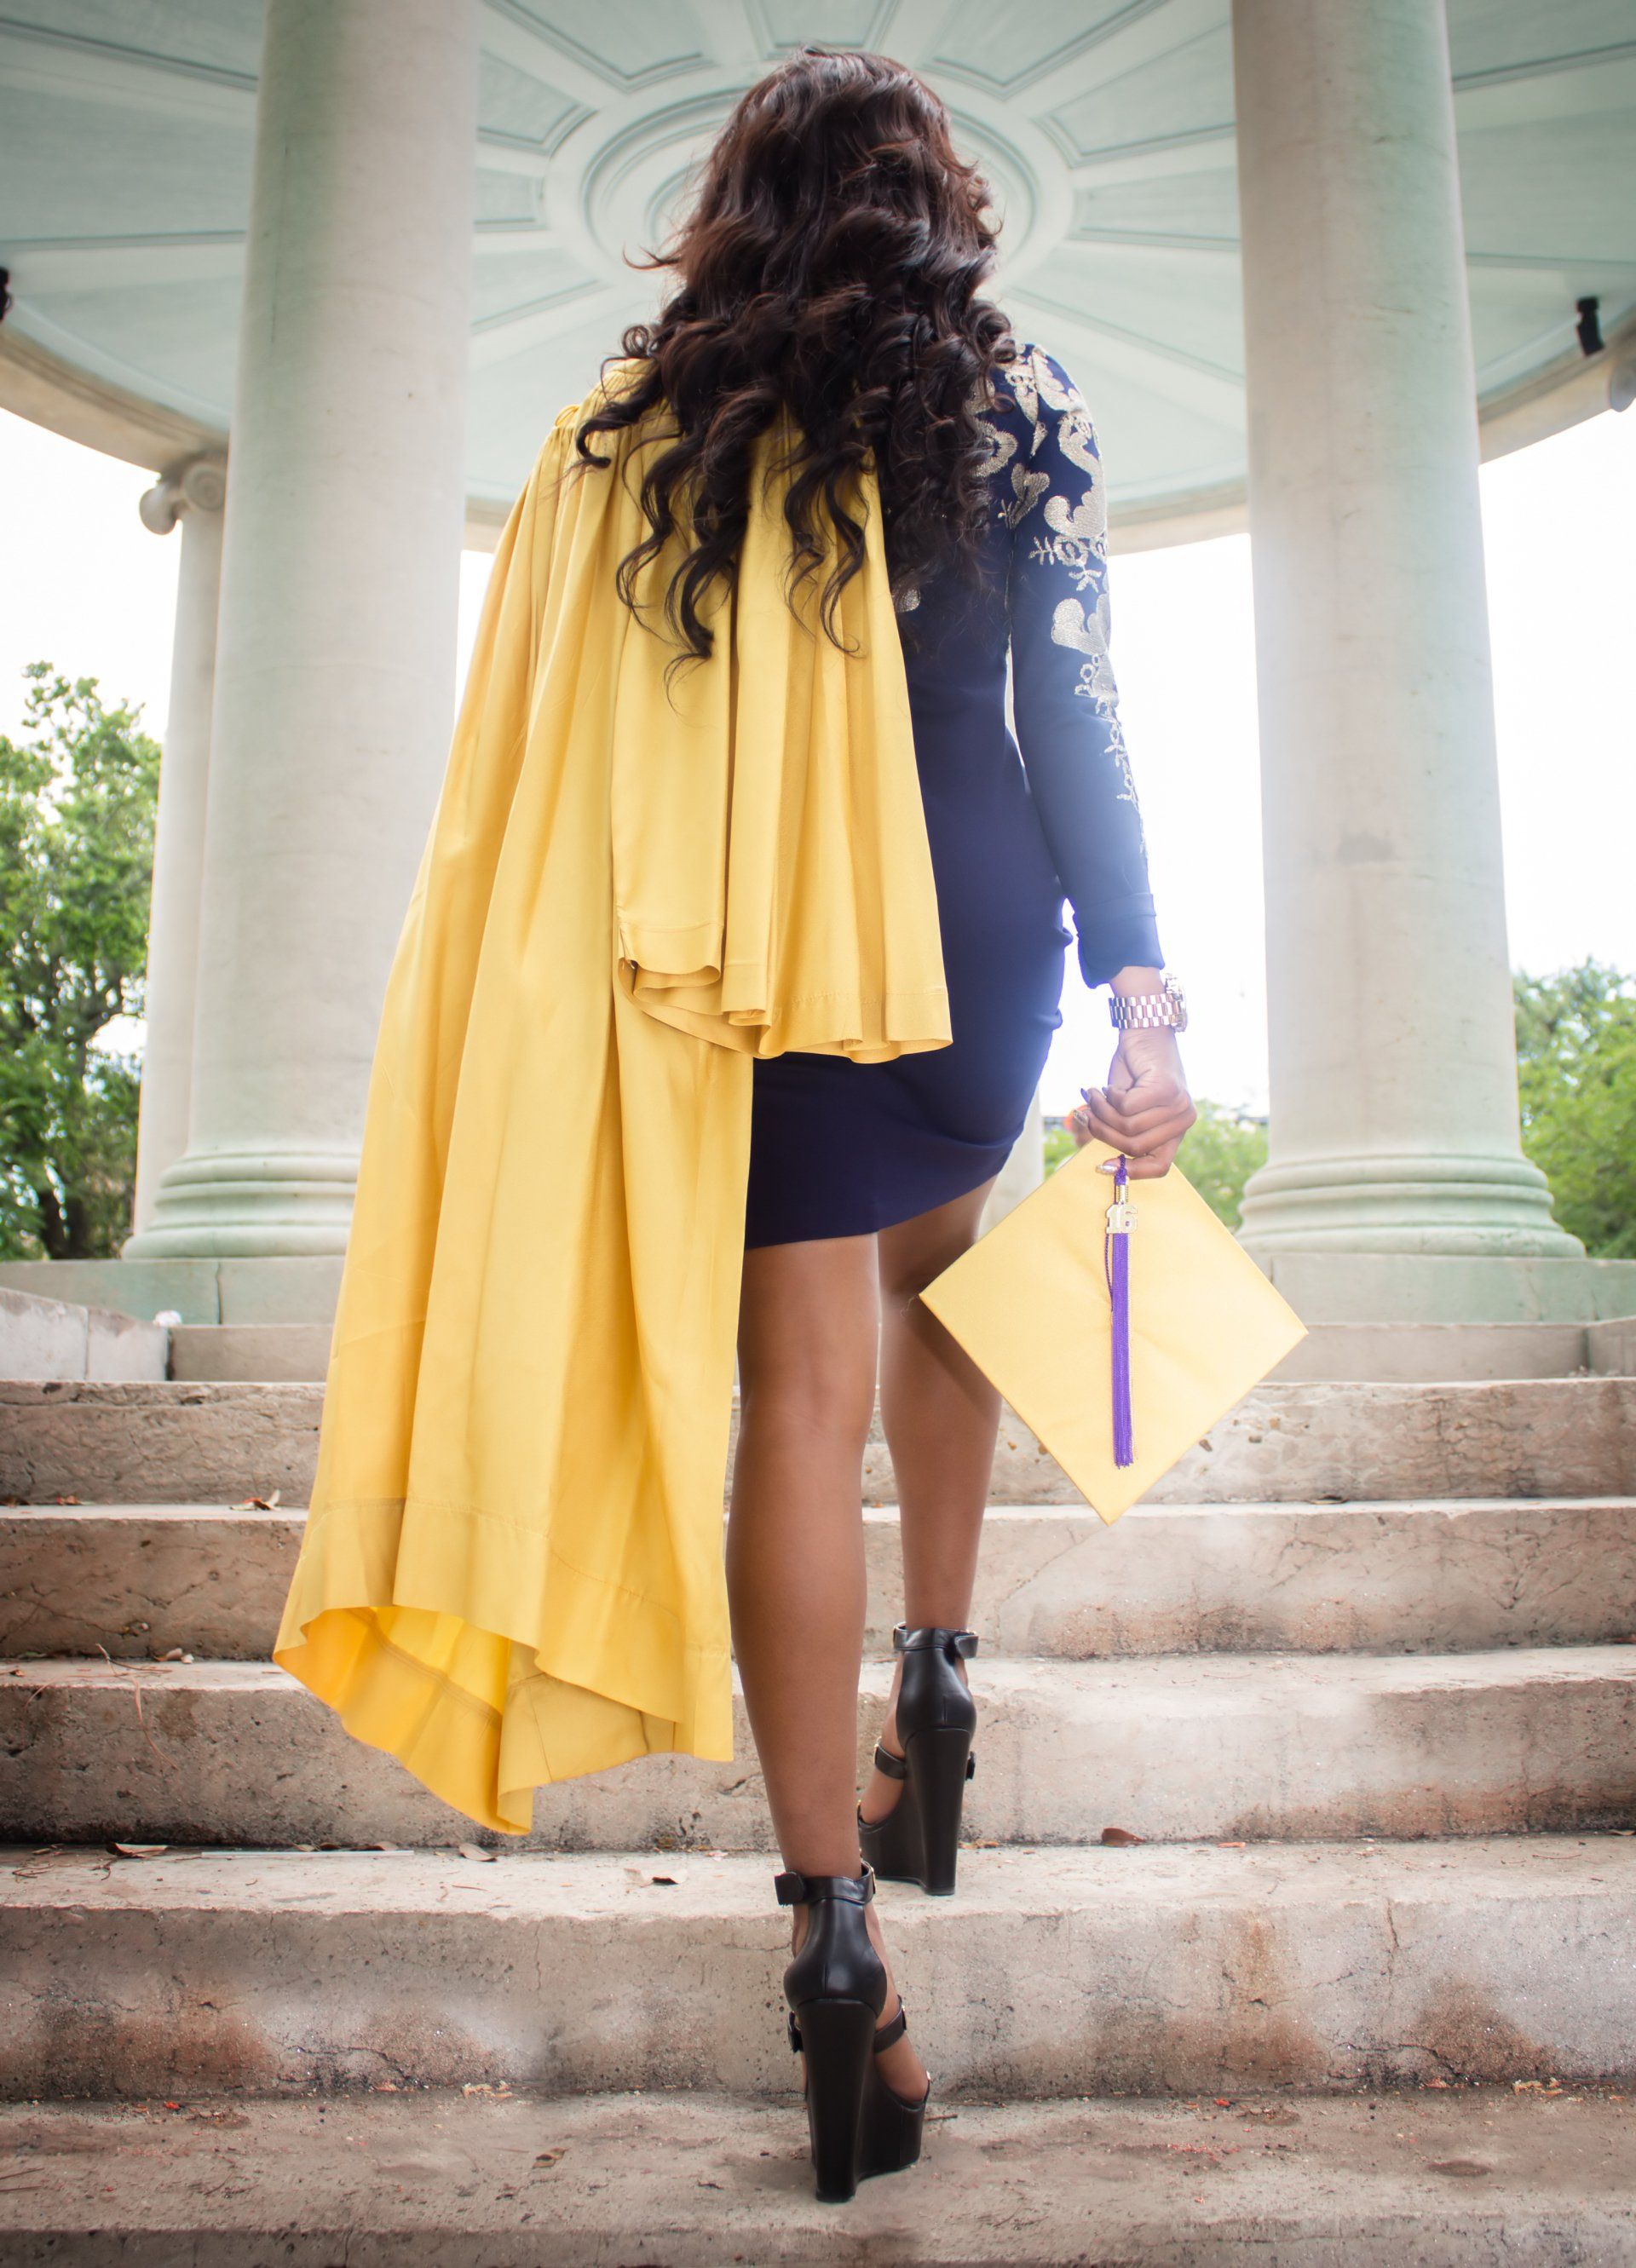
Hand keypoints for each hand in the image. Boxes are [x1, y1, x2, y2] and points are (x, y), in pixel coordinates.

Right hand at [1070, 1028, 1195, 1177]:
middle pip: (1134, 1147)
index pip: (1160, 1166)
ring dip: (1102, 1111)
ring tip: (1095, 1095)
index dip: (1132, 1170)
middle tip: (1088, 1114)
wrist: (1144, 1033)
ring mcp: (1179, 1105)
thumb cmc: (1134, 1071)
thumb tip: (1095, 1156)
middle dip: (1103, 1131)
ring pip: (1128, 1127)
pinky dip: (1110, 1097)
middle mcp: (1184, 1121)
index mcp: (1177, 1130)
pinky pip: (1126, 1108)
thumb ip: (1117, 1130)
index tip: (1104, 1166)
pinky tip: (1109, 1085)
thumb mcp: (1125, 1108)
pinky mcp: (1168, 1090)